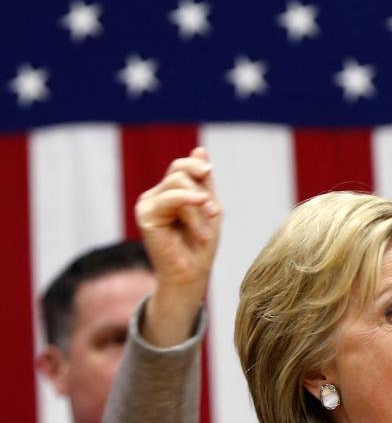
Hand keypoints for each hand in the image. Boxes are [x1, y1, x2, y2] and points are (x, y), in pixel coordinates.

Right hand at [135, 147, 222, 346]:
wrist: (192, 273)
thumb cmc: (201, 245)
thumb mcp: (209, 208)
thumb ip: (204, 181)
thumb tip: (200, 149)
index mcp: (171, 192)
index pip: (181, 166)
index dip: (196, 166)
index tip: (209, 172)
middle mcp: (156, 195)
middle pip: (179, 172)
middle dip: (201, 191)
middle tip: (215, 215)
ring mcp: (148, 204)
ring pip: (177, 184)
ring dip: (198, 205)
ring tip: (206, 230)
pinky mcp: (144, 215)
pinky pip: (169, 199)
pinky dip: (189, 208)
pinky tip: (200, 227)